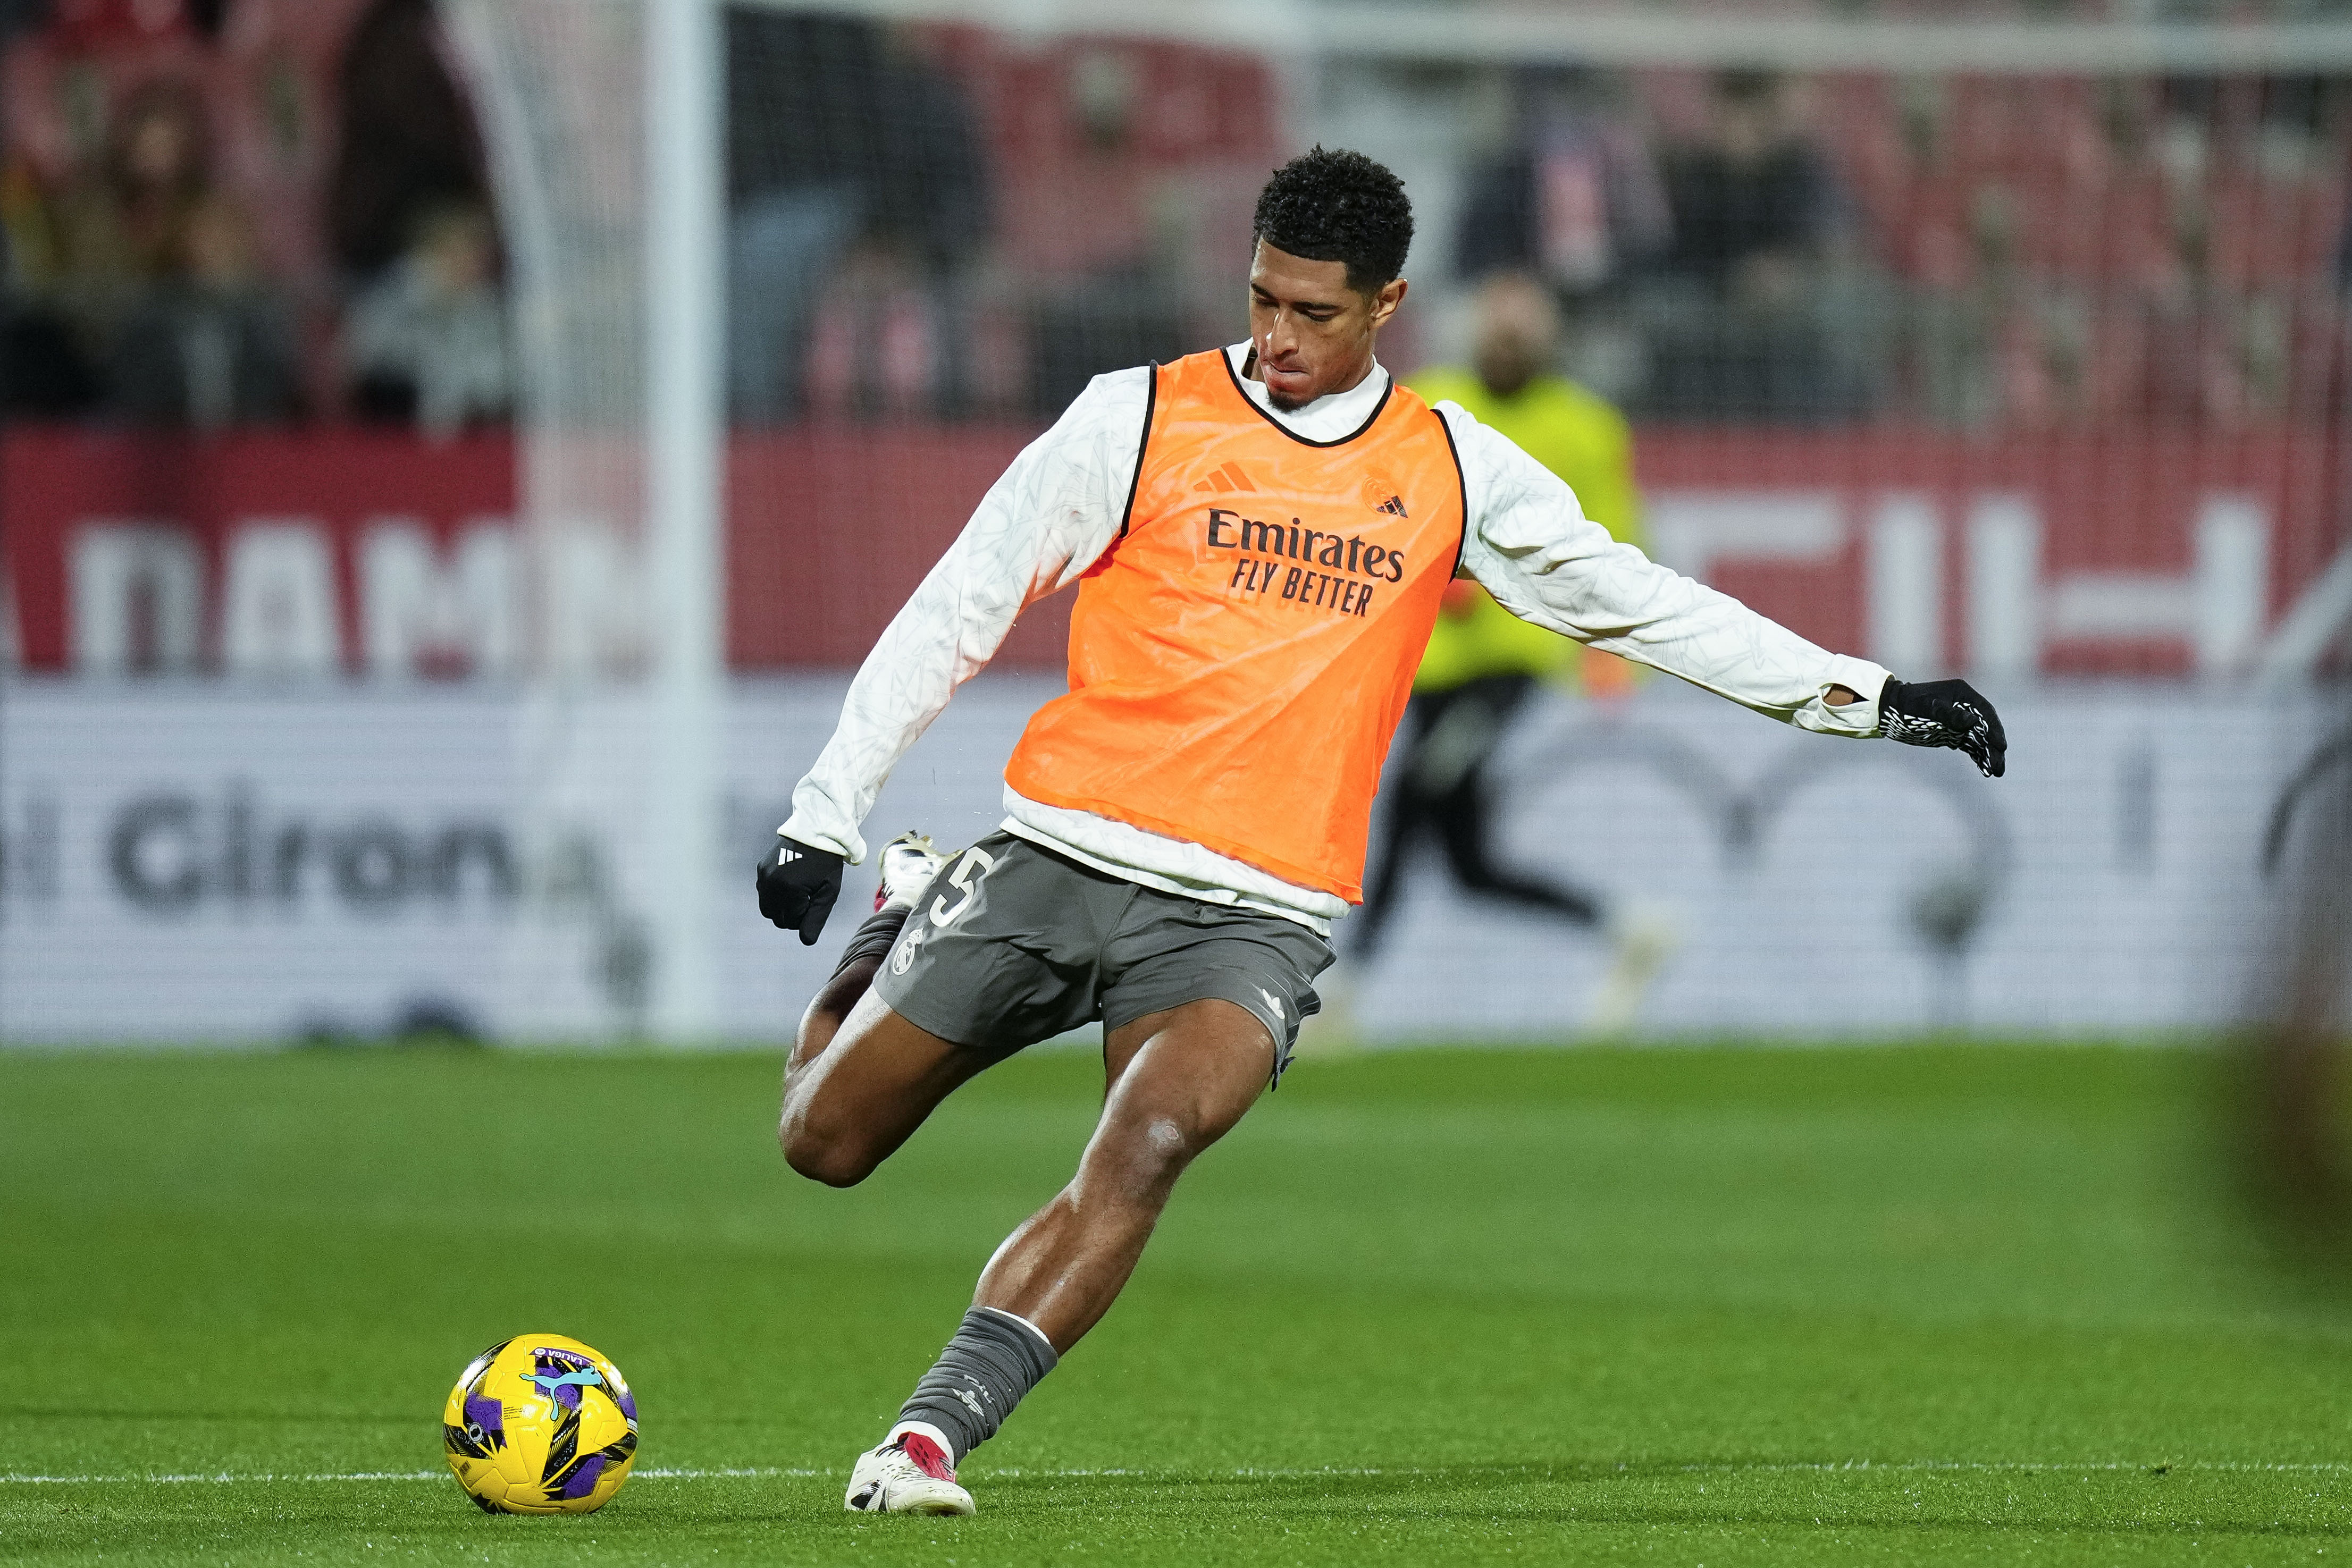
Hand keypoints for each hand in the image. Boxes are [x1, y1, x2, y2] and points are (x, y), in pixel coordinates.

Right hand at [756, 835, 844, 943]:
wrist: (816, 831)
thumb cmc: (827, 864)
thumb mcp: (828, 892)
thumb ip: (816, 918)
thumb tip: (805, 941)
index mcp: (790, 890)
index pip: (791, 922)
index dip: (805, 916)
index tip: (815, 900)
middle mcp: (772, 883)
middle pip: (777, 918)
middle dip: (791, 914)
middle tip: (807, 898)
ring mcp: (764, 875)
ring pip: (767, 908)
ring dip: (781, 907)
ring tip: (798, 891)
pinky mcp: (761, 869)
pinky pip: (764, 892)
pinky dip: (775, 894)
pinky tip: (790, 881)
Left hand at [1879, 677, 2006, 778]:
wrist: (1890, 710)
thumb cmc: (1907, 706)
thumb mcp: (1926, 709)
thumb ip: (1948, 714)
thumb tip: (1972, 721)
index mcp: (1963, 695)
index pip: (1985, 713)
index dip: (1994, 729)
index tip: (2000, 746)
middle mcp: (1966, 707)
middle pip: (1985, 729)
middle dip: (1994, 748)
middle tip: (1999, 767)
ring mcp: (1961, 721)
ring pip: (1980, 740)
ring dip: (1988, 755)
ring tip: (1996, 772)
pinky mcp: (1953, 734)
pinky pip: (1970, 746)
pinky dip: (1978, 757)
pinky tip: (1984, 770)